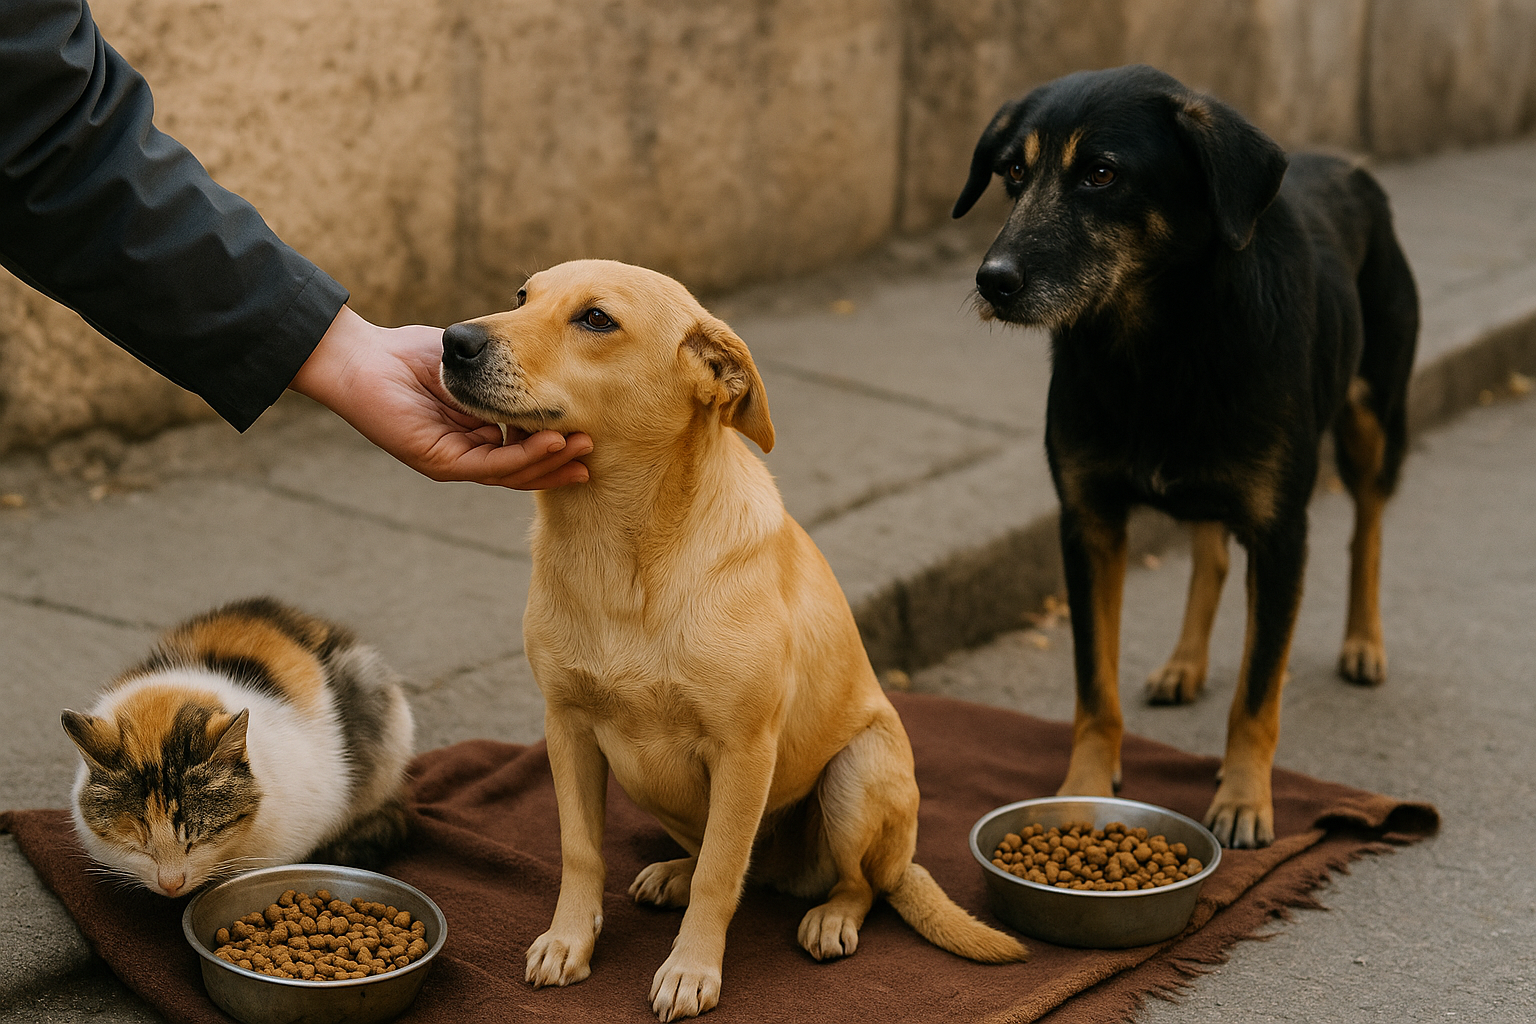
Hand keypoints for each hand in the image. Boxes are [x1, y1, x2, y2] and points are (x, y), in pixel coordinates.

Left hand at [289, 306, 590, 487]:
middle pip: (524, 467)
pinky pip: (488, 466)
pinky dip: (522, 456)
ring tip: (580, 446)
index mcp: (477, 433)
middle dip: (562, 460)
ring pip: (511, 472)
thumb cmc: (409, 354)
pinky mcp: (439, 462)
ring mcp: (454, 462)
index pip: (525, 447)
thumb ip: (504, 371)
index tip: (590, 430)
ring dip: (549, 461)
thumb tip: (546, 366)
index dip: (558, 443)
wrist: (362, 356)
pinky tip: (548, 443)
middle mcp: (468, 453)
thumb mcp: (469, 362)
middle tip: (596, 448)